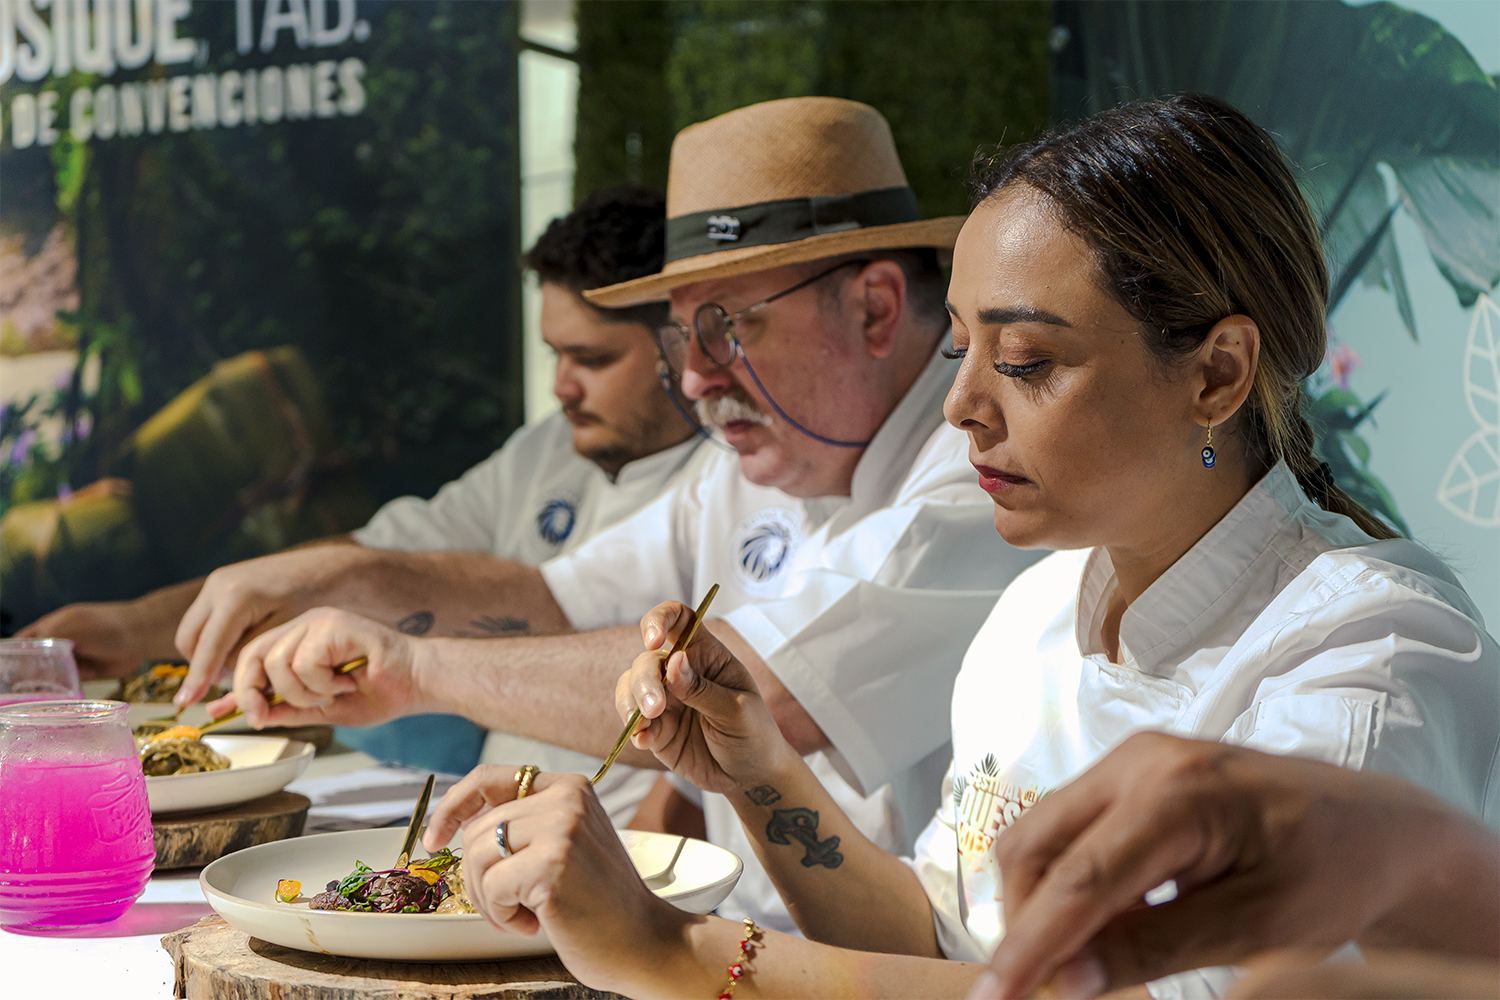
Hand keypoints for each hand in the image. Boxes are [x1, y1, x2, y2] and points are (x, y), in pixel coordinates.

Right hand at [18, 600, 173, 678]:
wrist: (141, 634)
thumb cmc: (103, 626)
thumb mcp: (67, 629)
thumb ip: (44, 643)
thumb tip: (24, 666)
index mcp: (48, 627)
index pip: (20, 644)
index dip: (11, 657)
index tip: (5, 673)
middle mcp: (58, 644)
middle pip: (33, 662)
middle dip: (26, 676)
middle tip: (19, 690)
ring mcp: (72, 658)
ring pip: (50, 676)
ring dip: (48, 684)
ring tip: (42, 691)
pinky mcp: (87, 672)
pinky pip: (70, 684)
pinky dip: (68, 687)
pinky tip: (71, 686)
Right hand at [173, 544, 374, 704]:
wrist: (329, 566)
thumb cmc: (317, 601)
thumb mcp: (285, 634)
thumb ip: (251, 655)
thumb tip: (222, 676)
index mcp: (236, 597)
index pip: (208, 648)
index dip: (197, 678)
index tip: (185, 703)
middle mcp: (218, 585)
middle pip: (189, 639)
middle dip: (202, 664)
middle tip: (232, 679)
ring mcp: (218, 580)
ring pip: (195, 629)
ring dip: (208, 651)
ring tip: (243, 660)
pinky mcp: (222, 581)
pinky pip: (206, 618)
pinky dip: (216, 636)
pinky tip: (244, 642)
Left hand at [208, 607, 420, 728]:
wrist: (419, 683)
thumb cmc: (380, 692)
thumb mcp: (320, 708)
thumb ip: (285, 708)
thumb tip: (249, 715)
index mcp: (301, 639)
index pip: (252, 657)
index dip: (238, 687)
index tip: (222, 713)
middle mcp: (306, 625)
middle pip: (252, 654)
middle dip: (252, 692)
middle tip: (266, 716)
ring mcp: (320, 621)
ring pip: (278, 662)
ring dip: (301, 692)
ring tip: (331, 694)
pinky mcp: (335, 624)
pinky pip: (305, 661)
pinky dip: (322, 683)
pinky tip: (346, 682)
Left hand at [426, 766, 687, 995]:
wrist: (645, 942)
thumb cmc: (600, 905)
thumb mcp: (565, 847)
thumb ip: (526, 826)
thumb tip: (459, 823)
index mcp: (569, 787)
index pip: (489, 778)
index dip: (452, 806)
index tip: (434, 839)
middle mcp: (566, 798)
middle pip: (477, 829)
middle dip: (477, 878)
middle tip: (509, 907)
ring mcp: (561, 829)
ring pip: (477, 857)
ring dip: (490, 900)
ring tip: (526, 915)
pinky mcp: (552, 865)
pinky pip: (490, 889)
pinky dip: (503, 917)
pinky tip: (537, 924)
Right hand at [616, 601, 798, 794]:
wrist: (752, 777)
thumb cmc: (754, 734)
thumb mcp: (737, 711)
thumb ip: (702, 689)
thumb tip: (673, 662)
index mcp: (707, 656)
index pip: (679, 620)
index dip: (660, 618)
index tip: (653, 639)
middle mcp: (680, 672)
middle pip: (647, 660)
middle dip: (644, 682)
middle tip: (655, 709)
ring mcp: (665, 700)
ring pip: (630, 687)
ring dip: (630, 704)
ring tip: (644, 726)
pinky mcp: (656, 729)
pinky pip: (632, 721)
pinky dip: (632, 730)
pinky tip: (645, 742)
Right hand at [976, 732, 1483, 999]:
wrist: (1375, 827)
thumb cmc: (1332, 874)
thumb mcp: (1254, 927)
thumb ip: (1154, 948)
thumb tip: (1067, 979)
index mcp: (1177, 792)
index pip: (1078, 878)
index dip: (1028, 943)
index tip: (992, 998)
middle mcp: (1139, 759)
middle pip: (1035, 845)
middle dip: (1024, 922)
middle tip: (1039, 991)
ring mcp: (1131, 759)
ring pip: (1041, 835)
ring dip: (1040, 902)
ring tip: (1074, 962)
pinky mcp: (1130, 772)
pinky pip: (1068, 828)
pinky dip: (1066, 882)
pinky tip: (1099, 926)